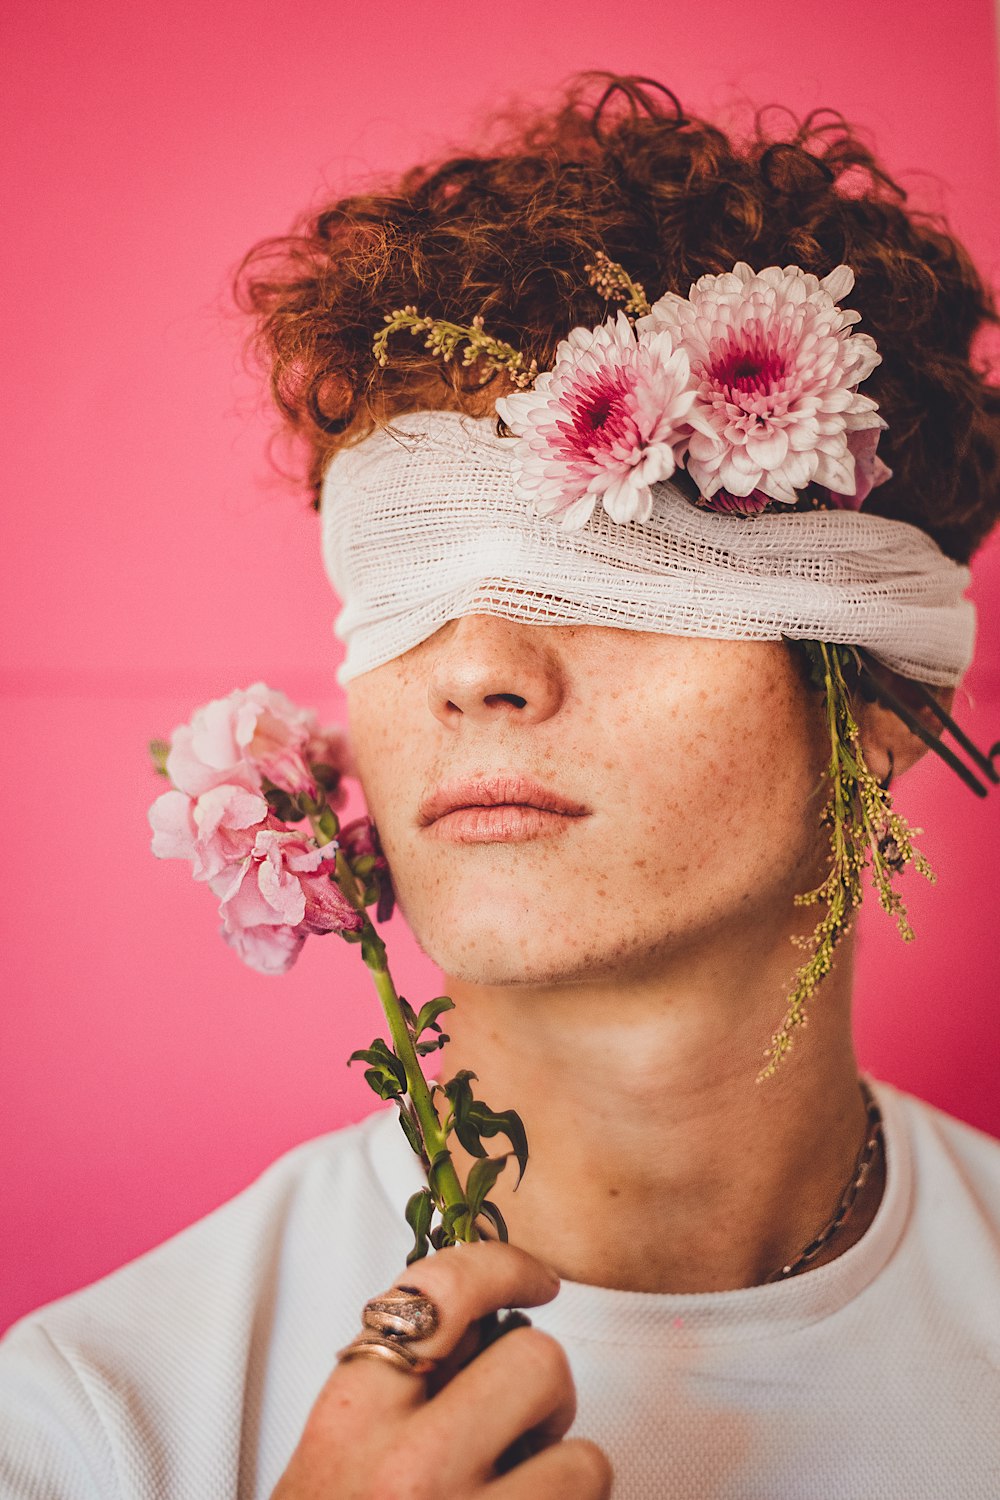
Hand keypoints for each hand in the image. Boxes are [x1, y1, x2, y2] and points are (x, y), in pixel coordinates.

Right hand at [271, 1239, 612, 1497]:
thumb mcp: (340, 1452)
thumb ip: (404, 1383)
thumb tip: (495, 1315)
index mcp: (354, 1415)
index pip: (443, 1288)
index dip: (507, 1265)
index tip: (541, 1280)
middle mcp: (408, 1468)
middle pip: (539, 1362)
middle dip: (541, 1400)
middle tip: (512, 1442)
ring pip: (585, 1459)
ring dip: (566, 1482)